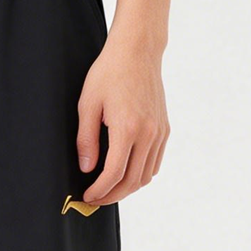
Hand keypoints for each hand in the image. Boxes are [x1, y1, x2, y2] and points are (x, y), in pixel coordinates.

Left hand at [75, 30, 170, 205]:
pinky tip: (125, 174)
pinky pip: (155, 162)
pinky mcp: (164, 129)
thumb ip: (86, 140)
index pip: (114, 174)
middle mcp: (148, 133)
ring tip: (108, 190)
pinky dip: (141, 174)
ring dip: (127, 188)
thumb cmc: (109, 72)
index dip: (99, 191)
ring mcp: (159, 132)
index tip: (87, 196)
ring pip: (146, 175)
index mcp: (127, 128)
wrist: (138, 51)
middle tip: (95, 200)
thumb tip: (87, 169)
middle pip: (132, 181)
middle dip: (112, 196)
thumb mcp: (88, 104)